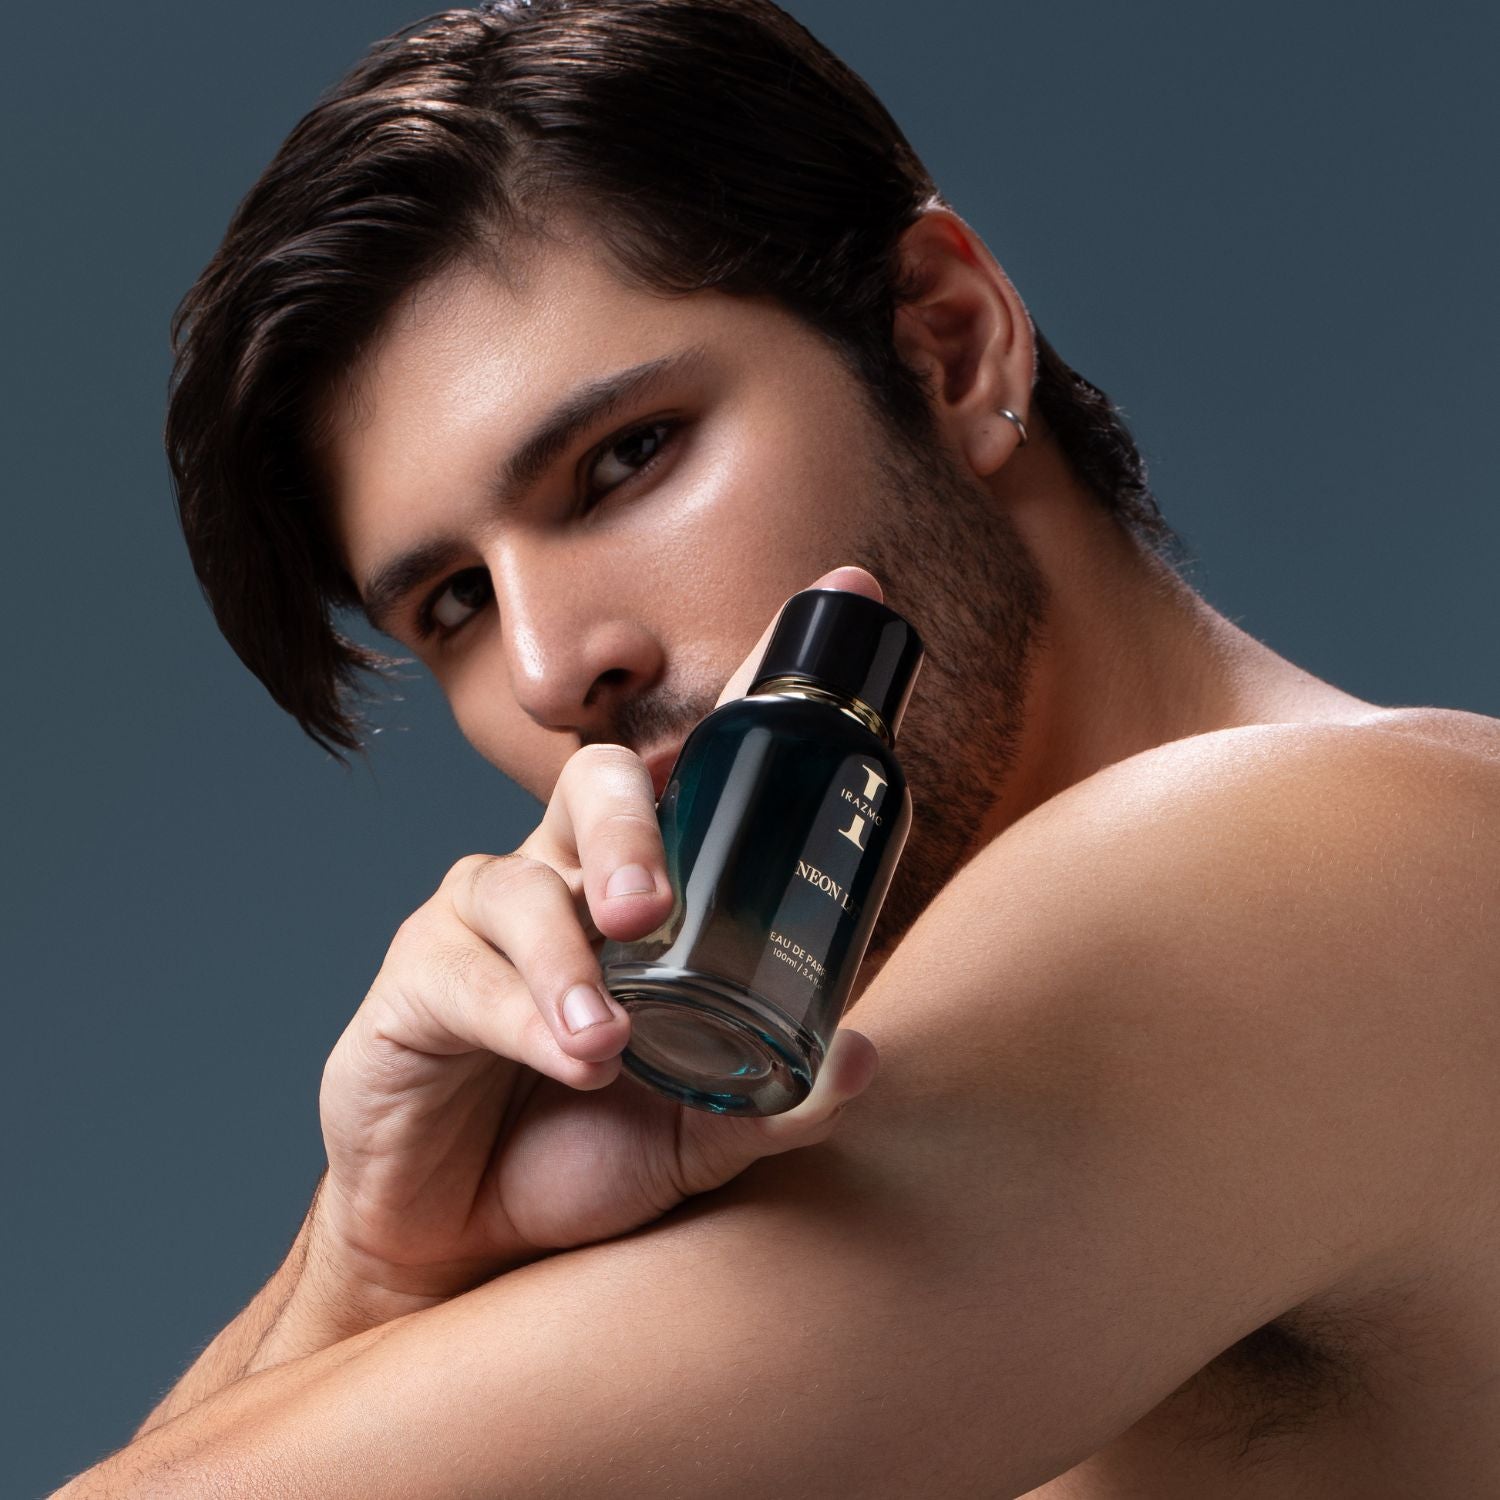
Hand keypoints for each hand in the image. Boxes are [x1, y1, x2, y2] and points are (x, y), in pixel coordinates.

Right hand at [310, 566, 886, 1306]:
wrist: (466, 1240)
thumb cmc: (585, 1152)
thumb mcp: (698, 1129)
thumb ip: (774, 1098)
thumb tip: (862, 1054)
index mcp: (647, 886)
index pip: (705, 766)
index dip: (764, 677)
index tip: (846, 588)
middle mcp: (565, 875)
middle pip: (598, 783)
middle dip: (632, 825)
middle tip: (656, 907)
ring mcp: (481, 918)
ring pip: (519, 878)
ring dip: (571, 955)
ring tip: (608, 1039)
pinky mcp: (414, 980)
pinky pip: (464, 971)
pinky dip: (524, 1013)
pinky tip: (566, 1057)